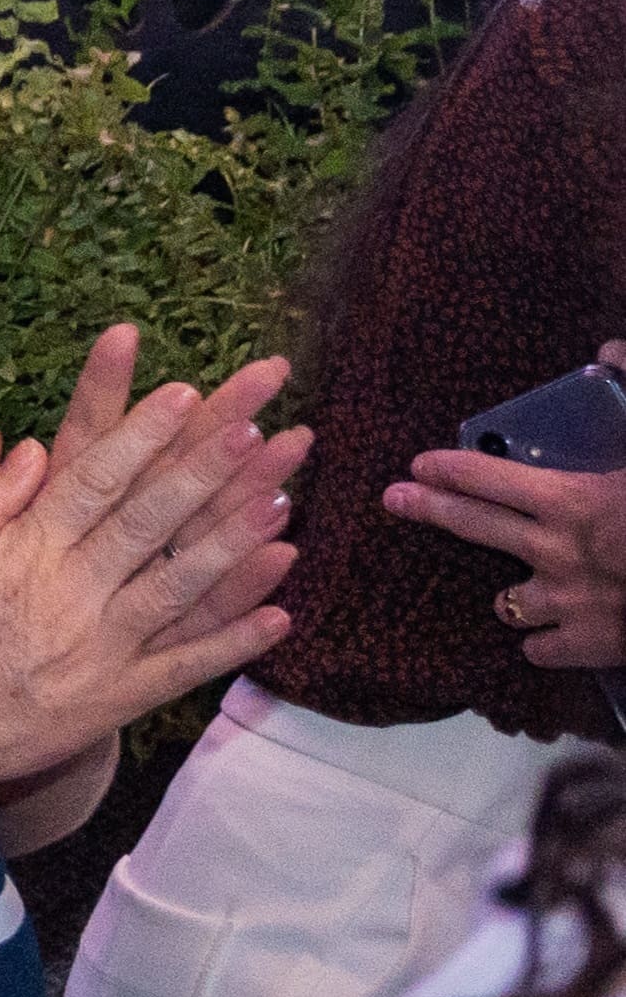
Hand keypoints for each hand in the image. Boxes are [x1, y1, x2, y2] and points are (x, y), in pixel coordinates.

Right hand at [0, 334, 305, 806]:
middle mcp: (71, 592)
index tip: (185, 392)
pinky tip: (282, 615)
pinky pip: (185, 667)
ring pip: (179, 588)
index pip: (95, 477)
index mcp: (26, 550)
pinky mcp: (116, 697)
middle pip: (148, 521)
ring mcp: (101, 647)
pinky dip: (234, 643)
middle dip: (204, 471)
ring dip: (234, 546)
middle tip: (255, 427)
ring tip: (284, 504)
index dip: (143, 433)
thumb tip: (34, 445)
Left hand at [386, 346, 625, 671]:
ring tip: (512, 590)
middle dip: (429, 511)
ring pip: (506, 603)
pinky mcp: (591, 646)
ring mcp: (568, 604)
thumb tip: (608, 345)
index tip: (418, 464)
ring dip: (511, 596)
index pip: (487, 477)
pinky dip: (545, 643)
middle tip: (393, 500)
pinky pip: (541, 650)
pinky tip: (550, 636)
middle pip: (473, 528)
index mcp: (572, 501)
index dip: (450, 468)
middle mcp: (555, 552)